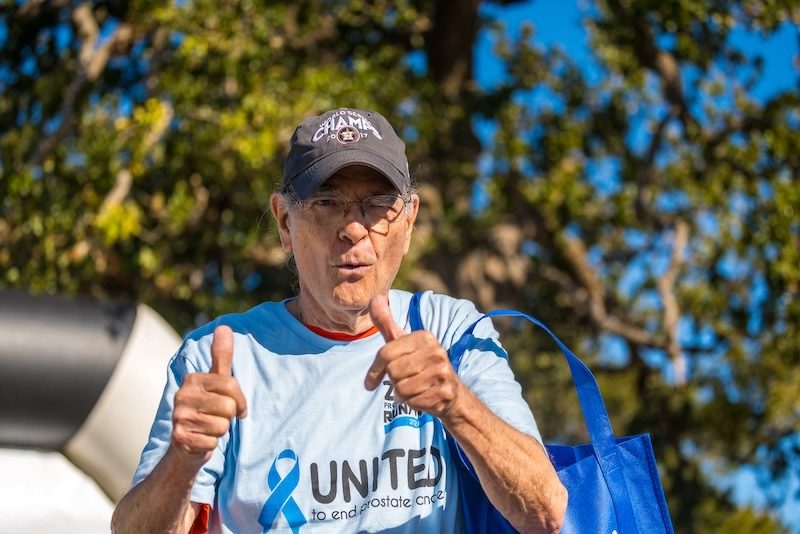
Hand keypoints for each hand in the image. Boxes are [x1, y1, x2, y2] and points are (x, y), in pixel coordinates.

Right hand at [171, 325, 247, 466]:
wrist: (186, 444)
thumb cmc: (207, 409)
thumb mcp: (216, 381)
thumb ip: (221, 356)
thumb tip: (224, 326)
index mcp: (192, 379)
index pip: (231, 385)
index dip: (240, 400)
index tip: (236, 406)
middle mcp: (182, 395)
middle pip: (228, 406)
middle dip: (230, 415)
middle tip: (219, 417)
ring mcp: (179, 417)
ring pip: (222, 425)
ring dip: (221, 430)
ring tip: (208, 427)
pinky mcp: (180, 438)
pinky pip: (213, 441)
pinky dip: (212, 443)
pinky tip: (202, 439)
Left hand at [364, 295, 459, 418]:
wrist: (450, 393)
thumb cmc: (420, 365)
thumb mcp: (402, 342)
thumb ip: (386, 322)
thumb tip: (374, 297)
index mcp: (424, 336)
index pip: (386, 354)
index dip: (374, 370)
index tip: (370, 381)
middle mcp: (436, 351)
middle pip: (393, 372)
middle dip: (394, 381)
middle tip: (405, 380)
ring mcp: (442, 372)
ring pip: (402, 388)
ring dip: (402, 394)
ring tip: (414, 388)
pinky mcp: (444, 392)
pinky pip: (413, 401)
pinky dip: (412, 403)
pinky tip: (422, 397)